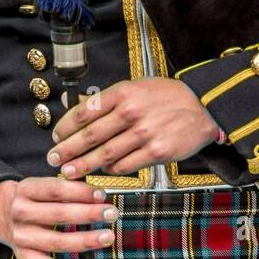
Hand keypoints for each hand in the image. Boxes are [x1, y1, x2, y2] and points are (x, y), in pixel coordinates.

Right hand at [0, 176, 118, 258]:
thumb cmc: (32, 197)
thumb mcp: (42, 184)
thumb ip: (67, 187)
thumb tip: (99, 195)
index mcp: (27, 189)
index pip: (56, 190)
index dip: (81, 192)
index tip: (103, 195)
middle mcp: (21, 212)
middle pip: (59, 215)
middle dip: (89, 214)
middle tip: (112, 214)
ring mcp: (21, 236)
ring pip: (55, 241)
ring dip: (84, 240)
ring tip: (107, 237)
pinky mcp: (22, 255)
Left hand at [47, 77, 219, 178]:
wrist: (204, 107)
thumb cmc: (168, 96)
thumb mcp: (138, 87)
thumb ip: (110, 99)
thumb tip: (80, 107)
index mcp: (124, 92)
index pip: (85, 111)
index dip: (66, 127)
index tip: (56, 137)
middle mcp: (132, 112)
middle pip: (90, 135)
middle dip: (68, 150)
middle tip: (54, 159)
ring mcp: (145, 133)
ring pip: (105, 154)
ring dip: (84, 165)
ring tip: (70, 172)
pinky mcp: (157, 152)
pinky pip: (126, 165)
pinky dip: (111, 170)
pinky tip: (104, 170)